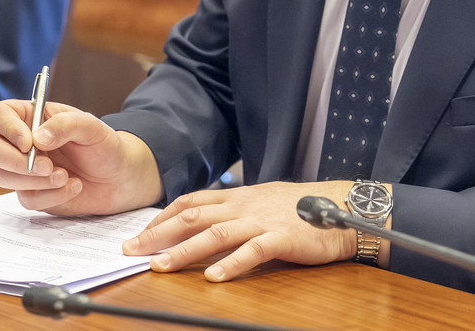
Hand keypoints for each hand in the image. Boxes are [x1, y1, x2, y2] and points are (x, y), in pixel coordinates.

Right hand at [0, 99, 163, 215]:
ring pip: (3, 176)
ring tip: (65, 176)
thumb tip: (36, 139)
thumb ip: (64, 125)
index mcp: (29, 117)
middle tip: (46, 166)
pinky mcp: (33, 193)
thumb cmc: (104, 144)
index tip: (27, 142)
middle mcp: (20, 142)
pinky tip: (73, 186)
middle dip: (14, 161)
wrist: (120, 177)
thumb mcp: (90, 126)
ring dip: (34, 180)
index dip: (6, 128)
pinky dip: (51, 196)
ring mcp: (23, 170)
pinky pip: (26, 199)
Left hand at [122, 179, 360, 281]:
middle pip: (192, 217)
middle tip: (132, 250)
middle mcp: (242, 206)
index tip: (140, 234)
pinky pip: (253, 251)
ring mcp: (261, 220)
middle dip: (158, 234)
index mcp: (236, 197)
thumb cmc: (300, 208)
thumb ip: (232, 210)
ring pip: (215, 233)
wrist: (342, 206)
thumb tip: (203, 222)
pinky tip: (214, 277)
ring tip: (162, 266)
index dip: (162, 217)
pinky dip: (232, 264)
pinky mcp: (282, 237)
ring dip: (185, 250)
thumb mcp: (260, 202)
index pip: (189, 202)